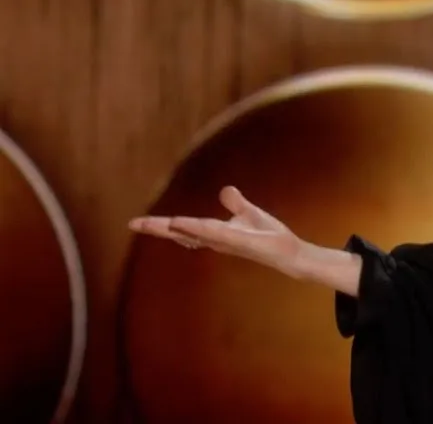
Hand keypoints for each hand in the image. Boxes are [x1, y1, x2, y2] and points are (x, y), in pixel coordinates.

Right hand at [128, 185, 305, 278]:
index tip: (136, 222)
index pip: (183, 227)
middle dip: (158, 228)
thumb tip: (225, 190)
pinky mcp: (242, 242)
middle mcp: (216, 239)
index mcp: (215, 233)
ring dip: (177, 227)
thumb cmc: (268, 237)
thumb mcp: (250, 214)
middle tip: (133, 224)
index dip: (161, 225)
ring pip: (197, 232)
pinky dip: (201, 229)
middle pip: (182, 232)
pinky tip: (186, 225)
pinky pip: (218, 234)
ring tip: (155, 222)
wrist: (289, 252)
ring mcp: (227, 241)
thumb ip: (236, 203)